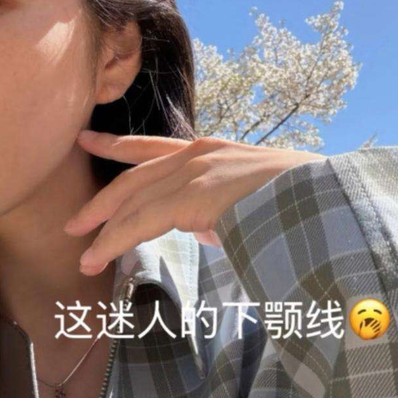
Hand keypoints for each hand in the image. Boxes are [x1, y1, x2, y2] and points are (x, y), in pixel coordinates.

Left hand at [63, 131, 326, 274]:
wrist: (325, 200)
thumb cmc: (297, 202)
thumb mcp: (250, 197)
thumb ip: (221, 209)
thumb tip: (204, 228)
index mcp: (211, 151)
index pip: (152, 146)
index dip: (116, 145)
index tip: (88, 140)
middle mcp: (197, 153)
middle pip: (133, 175)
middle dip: (101, 199)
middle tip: (72, 221)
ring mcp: (194, 171)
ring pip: (132, 200)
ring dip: (102, 229)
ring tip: (80, 255)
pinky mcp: (193, 195)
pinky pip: (141, 220)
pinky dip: (113, 240)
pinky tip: (96, 257)